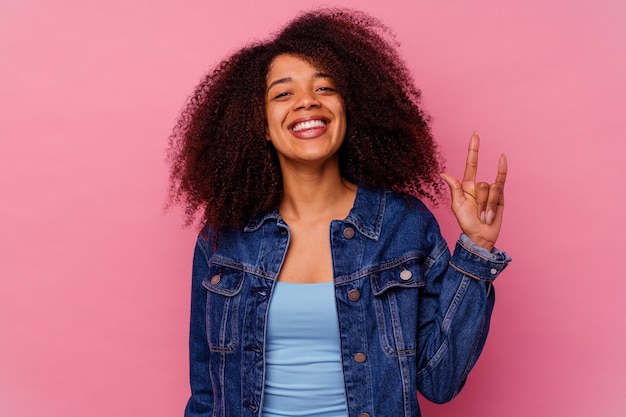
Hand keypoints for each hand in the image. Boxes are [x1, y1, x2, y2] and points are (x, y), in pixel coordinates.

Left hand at [440, 132, 506, 250]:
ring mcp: (491, 190)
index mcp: (466, 186)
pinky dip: (502, 168)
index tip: (476, 134)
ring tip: (485, 217)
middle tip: (478, 216)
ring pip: (492, 190)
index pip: (472, 163)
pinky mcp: (501, 195)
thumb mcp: (457, 206)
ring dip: (488, 207)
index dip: (474, 149)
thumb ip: (454, 188)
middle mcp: (479, 185)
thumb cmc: (466, 222)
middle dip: (480, 203)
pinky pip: (502, 181)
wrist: (480, 236)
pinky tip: (502, 157)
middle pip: (482, 184)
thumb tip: (443, 173)